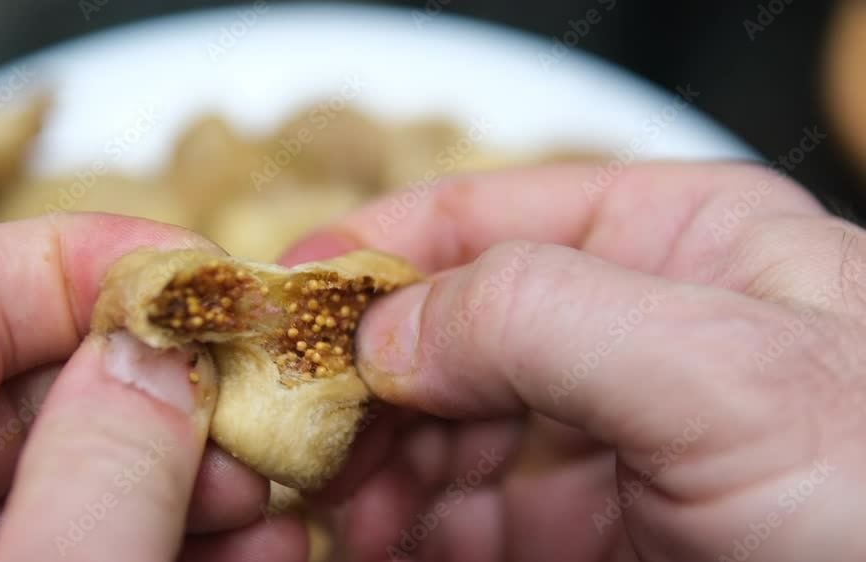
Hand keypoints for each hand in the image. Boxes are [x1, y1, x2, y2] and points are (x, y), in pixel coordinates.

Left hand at [0, 215, 307, 561]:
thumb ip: (107, 464)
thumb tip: (160, 356)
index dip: (91, 262)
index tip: (204, 283)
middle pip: (23, 379)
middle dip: (160, 386)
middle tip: (250, 407)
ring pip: (59, 465)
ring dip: (180, 468)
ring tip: (262, 494)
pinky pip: (68, 538)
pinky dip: (159, 533)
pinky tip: (242, 547)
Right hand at [283, 163, 865, 561]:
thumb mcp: (728, 375)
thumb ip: (544, 317)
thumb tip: (388, 330)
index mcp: (672, 240)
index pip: (484, 216)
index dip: (373, 248)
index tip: (282, 294)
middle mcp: (627, 328)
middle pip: (444, 329)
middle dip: (360, 377)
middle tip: (289, 424)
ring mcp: (602, 435)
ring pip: (441, 428)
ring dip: (371, 459)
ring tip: (321, 497)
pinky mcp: (590, 528)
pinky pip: (466, 515)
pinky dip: (405, 524)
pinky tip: (365, 537)